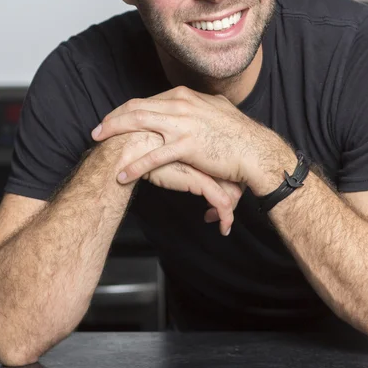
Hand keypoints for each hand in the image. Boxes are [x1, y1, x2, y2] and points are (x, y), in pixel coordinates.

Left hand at [92, 86, 267, 187]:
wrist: (255, 150)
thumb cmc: (238, 133)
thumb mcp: (218, 109)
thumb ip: (201, 104)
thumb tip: (195, 101)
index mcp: (186, 96)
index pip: (147, 100)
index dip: (127, 110)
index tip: (115, 118)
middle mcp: (181, 105)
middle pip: (136, 107)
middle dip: (113, 118)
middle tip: (97, 130)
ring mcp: (182, 124)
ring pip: (139, 123)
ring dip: (115, 132)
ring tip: (99, 143)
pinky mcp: (186, 145)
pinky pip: (153, 155)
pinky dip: (134, 165)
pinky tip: (122, 174)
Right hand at [105, 131, 242, 235]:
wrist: (132, 147)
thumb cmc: (143, 143)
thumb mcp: (165, 139)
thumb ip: (177, 146)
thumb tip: (179, 156)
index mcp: (205, 140)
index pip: (228, 160)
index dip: (230, 177)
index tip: (226, 189)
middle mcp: (210, 152)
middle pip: (235, 174)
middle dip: (236, 194)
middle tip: (229, 207)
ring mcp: (207, 166)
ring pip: (233, 190)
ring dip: (232, 208)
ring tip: (224, 220)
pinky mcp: (200, 181)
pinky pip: (223, 203)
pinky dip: (226, 217)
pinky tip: (223, 228)